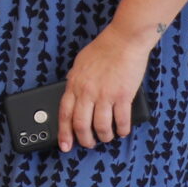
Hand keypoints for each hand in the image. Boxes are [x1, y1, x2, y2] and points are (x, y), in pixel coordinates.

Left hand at [61, 21, 152, 150]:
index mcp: (74, 84)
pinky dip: (122, 129)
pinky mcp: (123, 96)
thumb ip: (75, 81)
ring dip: (104, 136)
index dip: (64, 133)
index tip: (65, 145)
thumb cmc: (103, 49)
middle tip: (89, 144)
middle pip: (81, 124)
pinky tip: (122, 131)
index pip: (64, 114)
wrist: (124, 40)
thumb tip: (72, 93)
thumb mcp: (80, 65)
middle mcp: (87, 92)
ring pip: (101, 126)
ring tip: (107, 138)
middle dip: (85, 139)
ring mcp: (105, 95)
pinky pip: (121, 120)